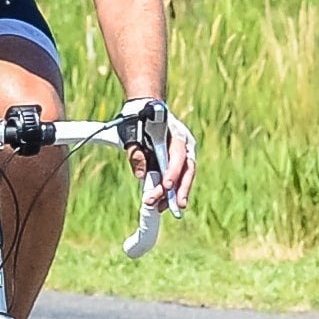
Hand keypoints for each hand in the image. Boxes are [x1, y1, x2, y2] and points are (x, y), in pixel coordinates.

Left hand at [117, 97, 196, 213]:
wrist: (145, 110)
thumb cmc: (136, 122)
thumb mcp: (131, 134)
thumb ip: (136, 153)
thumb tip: (140, 174)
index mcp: (174, 133)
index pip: (177, 155)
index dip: (173, 172)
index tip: (165, 187)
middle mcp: (184, 143)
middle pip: (187, 168)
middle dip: (181, 189)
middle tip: (176, 206)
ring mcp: (184, 151)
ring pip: (186, 175)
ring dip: (177, 193)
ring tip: (166, 208)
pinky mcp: (180, 160)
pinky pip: (180, 176)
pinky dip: (172, 190)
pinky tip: (163, 202)